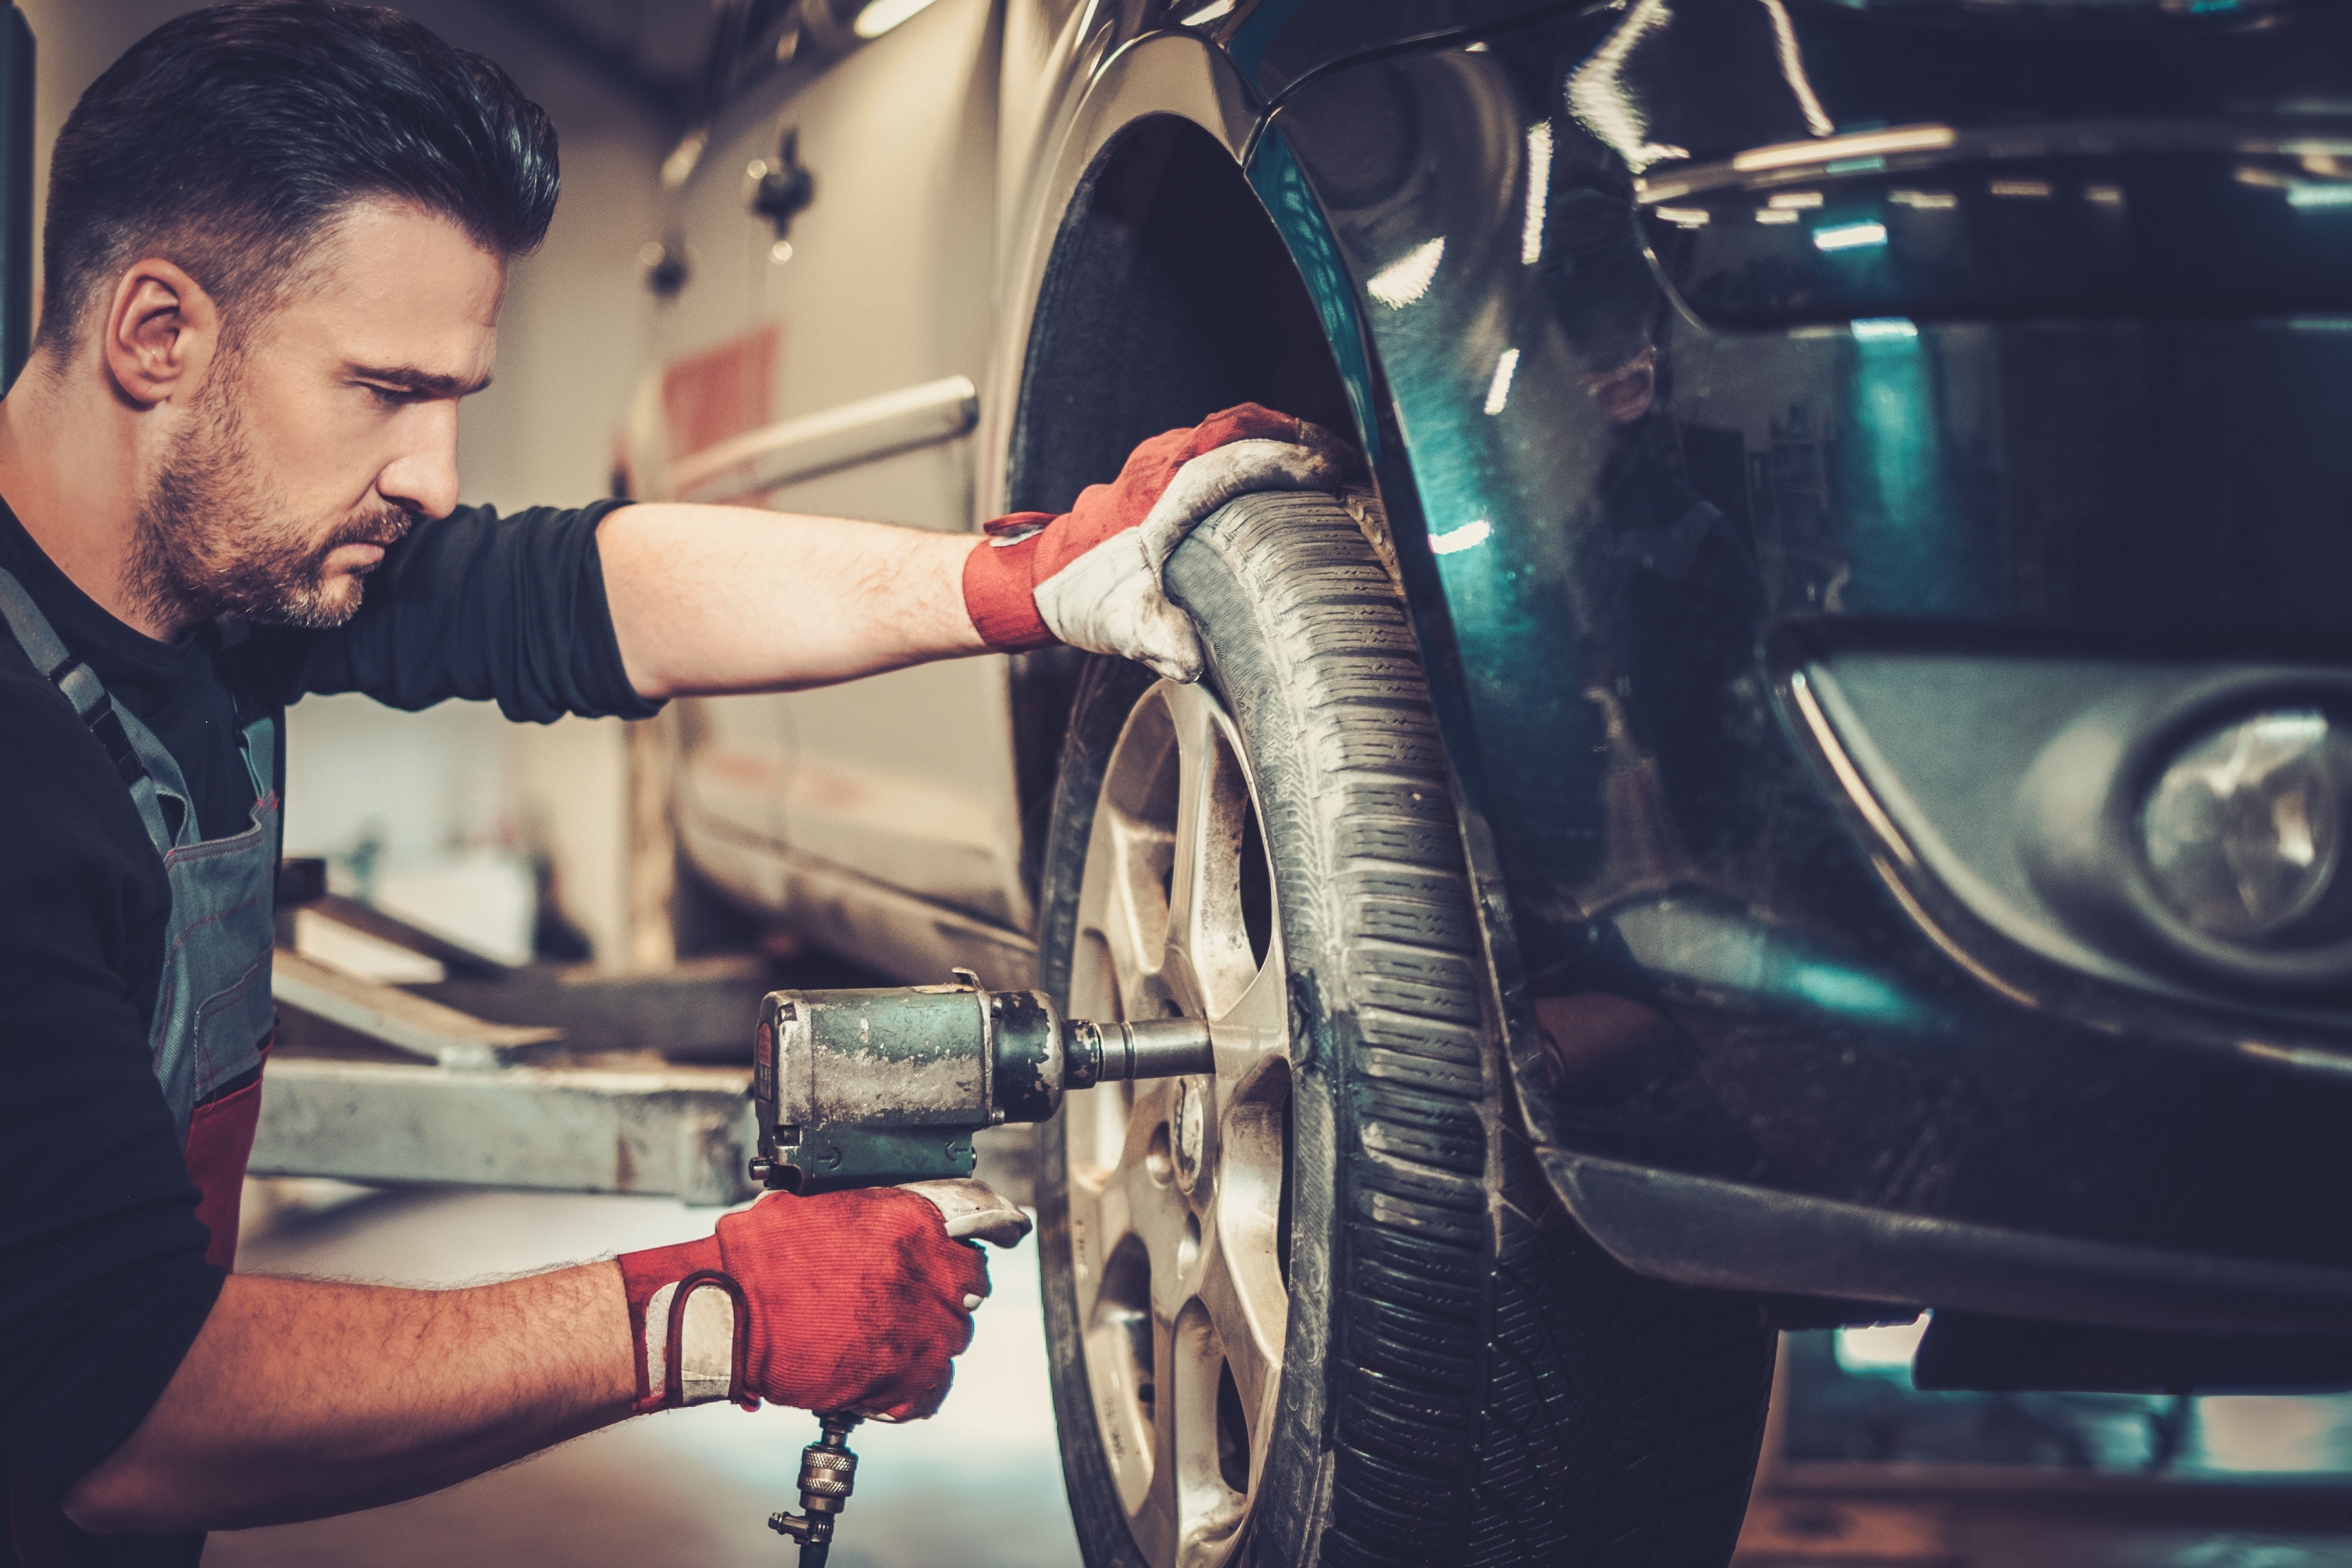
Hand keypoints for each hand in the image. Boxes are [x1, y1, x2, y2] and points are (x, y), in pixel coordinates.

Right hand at [617, 1179, 1024, 1420]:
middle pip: (969, 1289)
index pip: (974, 1231)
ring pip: (954, 1338)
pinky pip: (932, 1389)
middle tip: (913, 1303)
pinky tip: (890, 1379)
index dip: (960, 1251)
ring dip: (930, 1339)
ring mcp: (914, 1326)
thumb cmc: (761, 1257)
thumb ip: (878, 1211)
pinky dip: (915, 1389)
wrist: (726, 1310)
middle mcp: (921, 1270)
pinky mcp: (898, 1376)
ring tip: (891, 1340)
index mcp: (909, 1221)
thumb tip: (901, 1217)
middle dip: (946, 1295)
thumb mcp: (827, 1205)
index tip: (961, 1257)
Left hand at [961, 404, 1351, 680]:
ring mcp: (1159, 457)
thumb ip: (1158, 640)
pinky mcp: (1158, 463)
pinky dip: (1255, 444)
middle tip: (1348, 463)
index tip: (1338, 475)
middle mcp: (1162, 464)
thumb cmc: (1080, 597)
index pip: (1239, 461)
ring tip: (1327, 464)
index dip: (1293, 464)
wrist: (1035, 581)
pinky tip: (1277, 474)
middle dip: (1301, 438)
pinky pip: (1216, 437)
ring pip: (1231, 425)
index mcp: (1162, 495)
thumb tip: (1191, 661)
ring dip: (1280, 437)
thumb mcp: (1122, 625)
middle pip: (1244, 425)